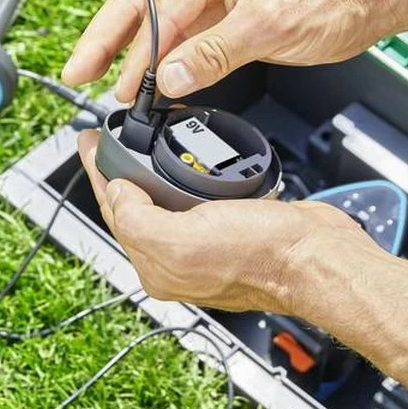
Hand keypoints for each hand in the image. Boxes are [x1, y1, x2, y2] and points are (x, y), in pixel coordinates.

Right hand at [61, 0, 387, 101]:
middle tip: (78, 72)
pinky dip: (157, 58)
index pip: (160, 11)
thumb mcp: (270, 27)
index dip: (138, 55)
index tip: (125, 90)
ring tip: (97, 79)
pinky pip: (178, 35)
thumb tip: (168, 77)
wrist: (366, 0)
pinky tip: (146, 81)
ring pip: (153, 20)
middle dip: (104, 40)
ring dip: (125, 50)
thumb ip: (215, 53)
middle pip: (137, 4)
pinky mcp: (221, 13)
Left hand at [76, 130, 365, 312]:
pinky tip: (186, 161)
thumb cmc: (263, 255)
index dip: (99, 173)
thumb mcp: (184, 239)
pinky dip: (183, 177)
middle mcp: (179, 261)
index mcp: (158, 267)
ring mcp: (205, 245)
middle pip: (134, 208)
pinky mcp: (232, 228)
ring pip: (164, 202)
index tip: (90, 142)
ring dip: (148, 173)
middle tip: (105, 140)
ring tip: (137, 146)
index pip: (114, 212)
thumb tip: (117, 193)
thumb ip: (139, 218)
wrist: (317, 255)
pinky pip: (195, 200)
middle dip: (118, 174)